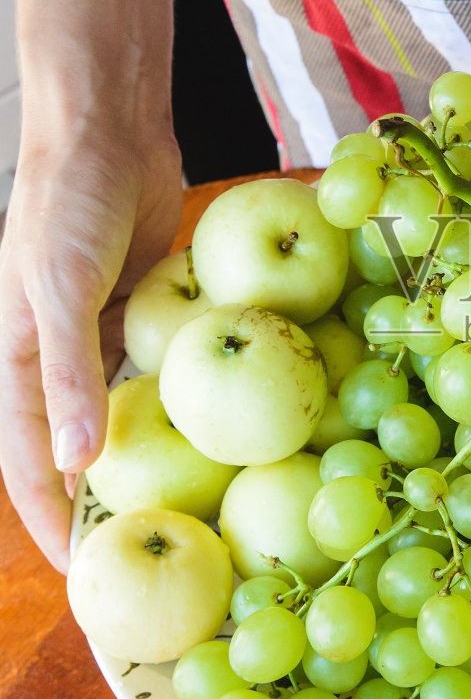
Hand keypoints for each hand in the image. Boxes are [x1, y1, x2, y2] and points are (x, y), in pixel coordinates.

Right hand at [0, 125, 182, 570]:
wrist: (110, 125)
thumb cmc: (68, 200)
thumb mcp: (58, 287)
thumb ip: (65, 374)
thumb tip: (74, 463)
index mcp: (16, 356)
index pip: (25, 459)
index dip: (48, 517)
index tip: (81, 573)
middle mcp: (58, 354)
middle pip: (79, 445)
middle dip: (105, 499)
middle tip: (147, 553)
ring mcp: (106, 332)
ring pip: (127, 410)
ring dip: (151, 452)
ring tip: (190, 508)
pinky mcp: (150, 308)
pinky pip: (165, 365)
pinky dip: (184, 394)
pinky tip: (221, 428)